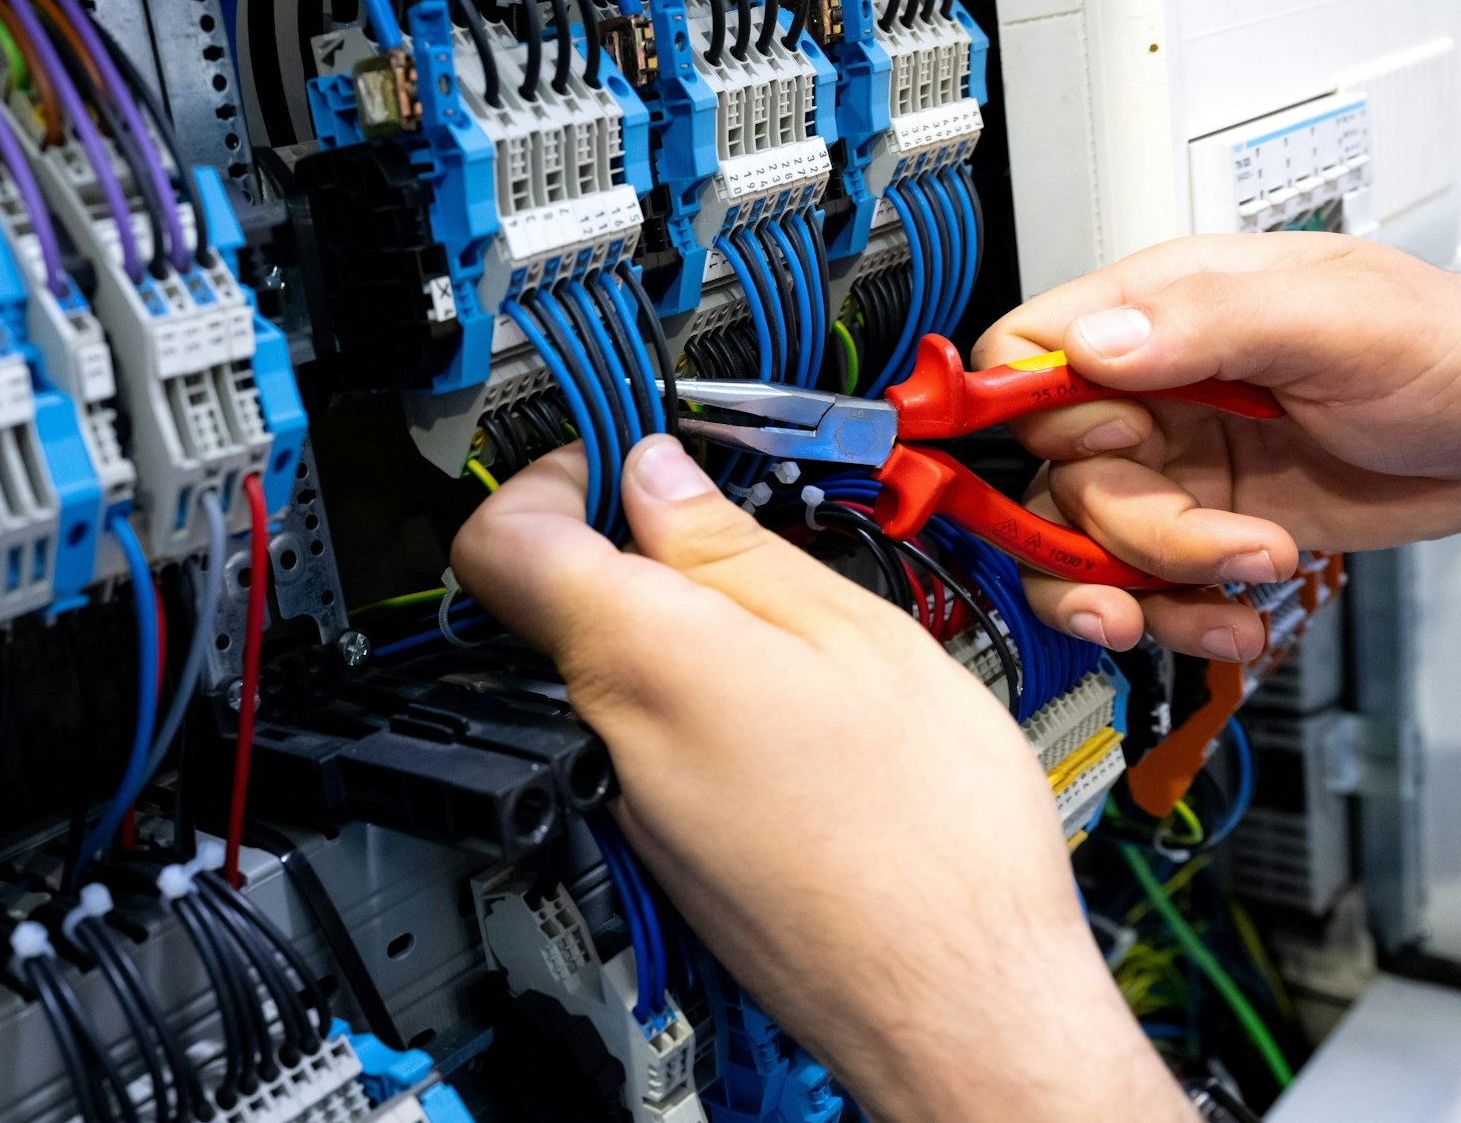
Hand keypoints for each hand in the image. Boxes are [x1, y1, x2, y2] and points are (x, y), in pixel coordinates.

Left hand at [453, 437, 1194, 1121]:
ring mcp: (628, 804)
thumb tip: (655, 480)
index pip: (501, 542)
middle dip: (631, 542)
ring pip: (612, 670)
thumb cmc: (933, 839)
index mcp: (641, 661)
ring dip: (678, 621)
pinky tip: (793, 706)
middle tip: (731, 522)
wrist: (959, 1009)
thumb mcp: (856, 636)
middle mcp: (610, 738)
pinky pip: (649, 738)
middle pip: (557, 603)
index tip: (617, 452)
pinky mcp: (664, 848)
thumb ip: (733, 550)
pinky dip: (700, 694)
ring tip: (791, 622)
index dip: (549, 476)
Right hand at [976, 233, 1460, 659]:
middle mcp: (1148, 391)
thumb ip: (1212, 320)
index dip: (1033, 407)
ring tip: (1235, 586)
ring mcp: (1169, 466)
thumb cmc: (1448, 352)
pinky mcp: (1196, 530)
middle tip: (1210, 539)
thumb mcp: (1339, 317)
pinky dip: (1175, 619)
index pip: (1027, 348)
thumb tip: (1095, 342)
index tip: (1095, 447)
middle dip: (1124, 528)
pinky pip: (1135, 589)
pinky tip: (1232, 618)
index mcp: (1163, 310)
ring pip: (1082, 545)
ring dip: (1148, 586)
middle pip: (1056, 472)